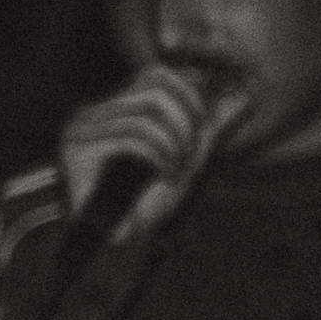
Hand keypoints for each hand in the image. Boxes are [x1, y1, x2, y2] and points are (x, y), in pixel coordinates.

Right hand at [57, 63, 223, 244]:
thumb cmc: (146, 205)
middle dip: (187, 116)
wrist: (114, 245)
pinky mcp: (78, 149)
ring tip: (179, 169)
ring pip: (147, 111)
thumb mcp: (185, 158)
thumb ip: (206, 128)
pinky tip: (166, 176)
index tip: (206, 127)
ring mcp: (81, 130)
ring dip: (176, 142)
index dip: (190, 92)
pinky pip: (133, 136)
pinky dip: (161, 155)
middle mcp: (92, 114)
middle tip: (194, 150)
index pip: (156, 75)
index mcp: (113, 111)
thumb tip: (242, 97)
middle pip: (154, 85)